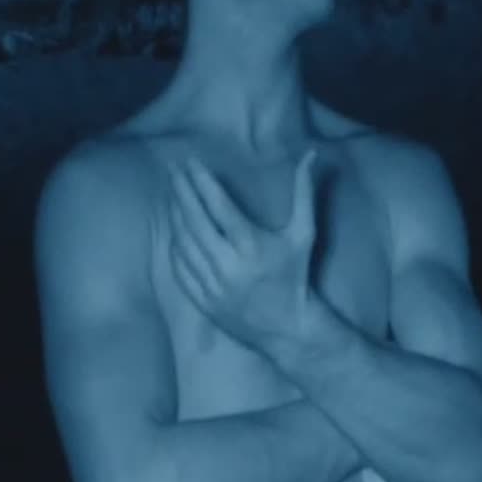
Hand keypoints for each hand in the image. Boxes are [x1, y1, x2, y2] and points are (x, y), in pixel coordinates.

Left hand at [167, 150, 318, 351]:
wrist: (288, 326)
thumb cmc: (296, 274)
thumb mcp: (304, 232)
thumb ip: (304, 192)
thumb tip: (310, 155)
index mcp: (253, 246)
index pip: (219, 206)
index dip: (202, 182)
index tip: (190, 163)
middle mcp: (229, 265)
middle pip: (195, 222)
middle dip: (181, 192)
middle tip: (173, 172)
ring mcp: (212, 285)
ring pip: (183, 244)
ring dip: (175, 216)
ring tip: (172, 195)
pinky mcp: (202, 301)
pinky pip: (180, 268)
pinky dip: (174, 246)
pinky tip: (174, 229)